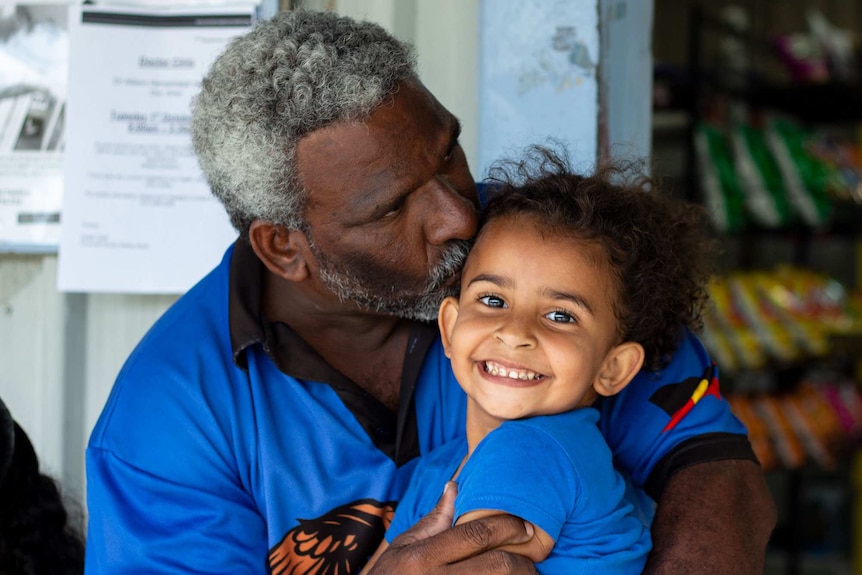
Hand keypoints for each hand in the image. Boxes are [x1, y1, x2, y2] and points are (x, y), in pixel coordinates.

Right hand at [367, 482, 537, 573]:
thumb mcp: (404, 547)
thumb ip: (433, 522)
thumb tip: (455, 487)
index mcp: (424, 556)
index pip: (476, 534)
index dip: (507, 527)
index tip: (525, 527)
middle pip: (497, 565)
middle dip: (522, 563)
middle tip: (532, 560)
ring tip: (526, 574)